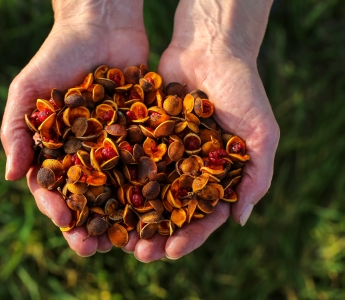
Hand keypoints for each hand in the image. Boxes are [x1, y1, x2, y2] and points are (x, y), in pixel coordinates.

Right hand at [1, 0, 147, 255]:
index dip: (57, 208)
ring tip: (129, 240)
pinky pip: (150, 164)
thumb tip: (11, 176)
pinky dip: (154, 186)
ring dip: (124, 217)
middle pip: (90, 198)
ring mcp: (119, 147)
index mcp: (59, 151)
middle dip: (91, 225)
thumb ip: (16, 131)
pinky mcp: (145, 135)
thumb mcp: (27, 91)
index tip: (65, 222)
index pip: (54, 189)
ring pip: (122, 189)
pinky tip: (161, 205)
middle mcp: (90, 155)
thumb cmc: (57, 56)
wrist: (100, 28)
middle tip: (96, 249)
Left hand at [132, 0, 279, 261]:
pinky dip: (115, 176)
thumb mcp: (261, 133)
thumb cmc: (243, 90)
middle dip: (155, 233)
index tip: (172, 251)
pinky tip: (99, 195)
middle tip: (137, 255)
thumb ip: (257, 176)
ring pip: (143, 190)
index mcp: (216, 175)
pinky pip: (127, 158)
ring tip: (114, 235)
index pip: (203, 215)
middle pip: (169, 209)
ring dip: (130, 214)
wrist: (211, 48)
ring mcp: (163, 152)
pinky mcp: (142, 133)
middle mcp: (187, 168)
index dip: (190, 235)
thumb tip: (241, 220)